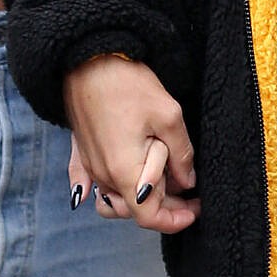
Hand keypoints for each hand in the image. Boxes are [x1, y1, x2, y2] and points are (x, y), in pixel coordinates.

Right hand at [64, 55, 197, 232]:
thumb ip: (181, 155)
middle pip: (133, 208)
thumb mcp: (169, 117)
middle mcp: (102, 175)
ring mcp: (89, 164)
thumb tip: (187, 181)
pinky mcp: (81, 151)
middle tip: (188, 189)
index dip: (175, 219)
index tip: (195, 209)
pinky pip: (87, 184)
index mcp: (123, 171)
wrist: (88, 57)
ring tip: (159, 179)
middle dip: (163, 205)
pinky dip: (99, 191)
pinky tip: (104, 191)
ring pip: (115, 198)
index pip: (148, 216)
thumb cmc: (128, 84)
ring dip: (138, 196)